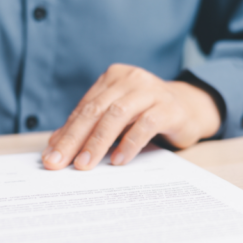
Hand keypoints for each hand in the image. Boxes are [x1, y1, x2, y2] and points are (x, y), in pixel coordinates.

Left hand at [42, 64, 220, 169]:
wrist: (191, 109)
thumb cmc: (147, 114)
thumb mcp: (117, 117)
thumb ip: (89, 126)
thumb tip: (55, 145)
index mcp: (113, 77)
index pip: (84, 108)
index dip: (66, 133)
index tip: (51, 156)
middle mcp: (131, 79)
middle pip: (96, 110)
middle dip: (75, 138)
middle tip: (60, 162)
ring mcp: (151, 91)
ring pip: (117, 115)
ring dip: (98, 142)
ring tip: (85, 164)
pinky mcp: (169, 108)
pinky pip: (145, 125)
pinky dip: (129, 143)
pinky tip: (118, 160)